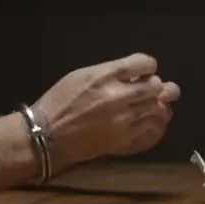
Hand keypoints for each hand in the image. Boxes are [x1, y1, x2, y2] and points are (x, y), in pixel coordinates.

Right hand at [31, 53, 180, 165]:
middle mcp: (116, 97)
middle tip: (146, 90)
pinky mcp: (122, 140)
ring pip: (157, 109)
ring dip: (156, 105)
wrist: (46, 134)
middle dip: (154, 86)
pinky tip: (146, 122)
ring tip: (147, 106)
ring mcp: (122, 121)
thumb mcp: (81, 75)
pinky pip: (151, 130)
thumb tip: (139, 75)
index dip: (147, 66)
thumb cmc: (61, 101)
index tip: (143, 71)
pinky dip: (153, 124)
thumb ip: (112, 72)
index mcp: (104, 76)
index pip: (145, 63)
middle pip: (155, 87)